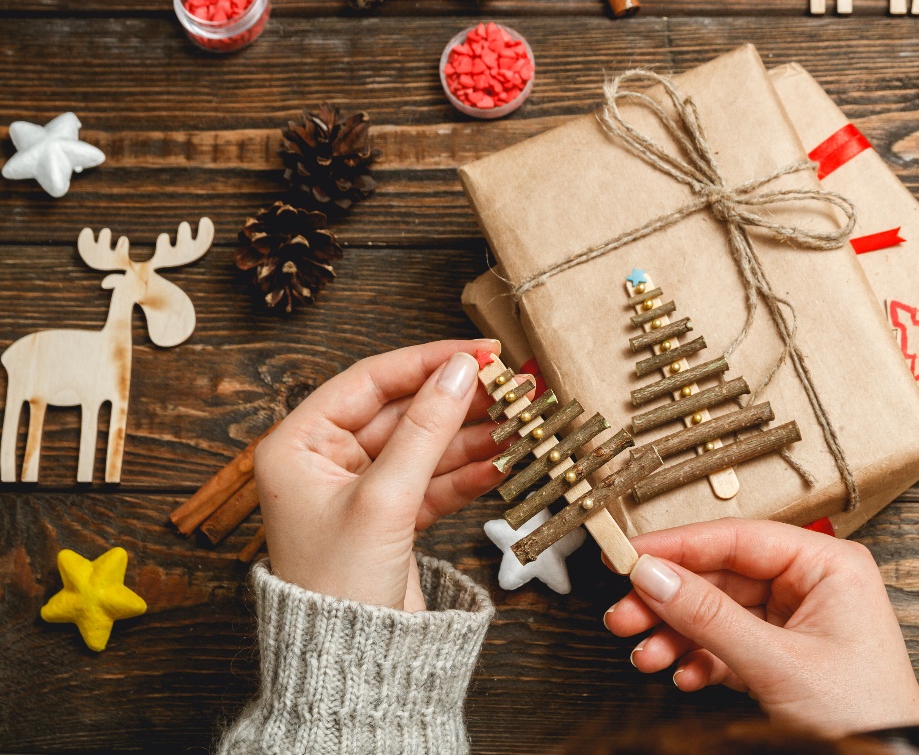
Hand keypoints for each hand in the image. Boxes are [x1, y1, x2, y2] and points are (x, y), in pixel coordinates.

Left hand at [256, 340, 515, 610]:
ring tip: (519, 421)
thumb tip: (463, 372)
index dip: (428, 362)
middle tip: (511, 386)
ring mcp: (361, 489)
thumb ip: (427, 429)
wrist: (348, 668)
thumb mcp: (385, 498)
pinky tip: (503, 461)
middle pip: (403, 411)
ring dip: (472, 434)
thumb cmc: (339, 586)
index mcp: (299, 445)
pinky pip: (434, 480)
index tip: (479, 352)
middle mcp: (326, 461)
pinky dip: (468, 471)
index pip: (371, 381)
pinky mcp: (391, 517)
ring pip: (425, 445)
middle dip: (458, 400)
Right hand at [604, 518, 918, 736]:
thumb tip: (656, 577)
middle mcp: (812, 586)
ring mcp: (796, 622)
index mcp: (828, 565)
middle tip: (625, 612)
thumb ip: (710, 616)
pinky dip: (699, 659)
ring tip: (645, 652)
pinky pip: (728, 644)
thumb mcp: (777, 662)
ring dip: (677, 634)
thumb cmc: (865, 713)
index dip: (679, 545)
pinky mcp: (783, 657)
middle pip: (722, 576)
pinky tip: (680, 673)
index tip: (631, 553)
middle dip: (670, 600)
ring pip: (719, 613)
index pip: (739, 538)